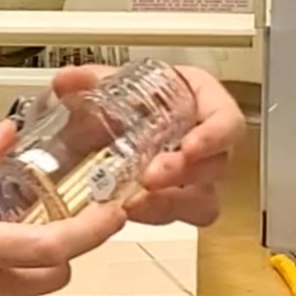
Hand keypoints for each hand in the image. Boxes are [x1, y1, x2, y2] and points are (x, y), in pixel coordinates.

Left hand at [48, 64, 244, 227]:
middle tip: (150, 177)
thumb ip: (86, 80)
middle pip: (216, 165)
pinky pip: (177, 215)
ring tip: (134, 203)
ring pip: (203, 199)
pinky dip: (153, 215)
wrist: (105, 124)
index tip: (190, 148)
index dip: (215, 136)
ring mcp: (193, 174)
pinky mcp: (176, 198)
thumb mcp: (106, 82)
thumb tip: (68, 80)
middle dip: (184, 175)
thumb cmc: (126, 97)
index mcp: (200, 101)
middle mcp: (204, 140)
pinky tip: (127, 210)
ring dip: (170, 204)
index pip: (227, 120)